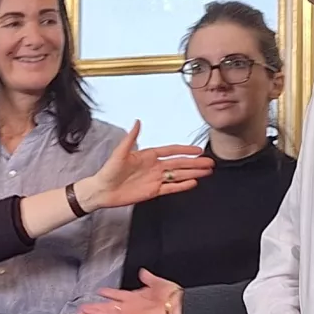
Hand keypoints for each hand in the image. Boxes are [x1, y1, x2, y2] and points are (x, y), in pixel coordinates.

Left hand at [73, 122, 213, 210]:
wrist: (102, 190)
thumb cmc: (109, 171)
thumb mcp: (120, 153)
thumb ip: (131, 138)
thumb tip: (137, 121)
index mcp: (148, 155)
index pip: (171, 151)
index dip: (185, 150)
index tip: (199, 150)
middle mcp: (154, 166)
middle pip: (179, 164)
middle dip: (195, 163)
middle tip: (210, 163)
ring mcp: (155, 179)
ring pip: (178, 175)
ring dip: (193, 173)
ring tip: (207, 172)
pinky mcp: (153, 191)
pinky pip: (170, 188)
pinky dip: (182, 186)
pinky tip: (193, 183)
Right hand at [79, 269, 182, 313]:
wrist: (178, 305)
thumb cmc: (171, 295)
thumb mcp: (157, 282)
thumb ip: (148, 278)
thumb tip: (143, 272)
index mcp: (137, 297)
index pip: (119, 296)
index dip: (109, 294)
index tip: (99, 292)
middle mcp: (131, 306)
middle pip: (109, 307)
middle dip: (96, 307)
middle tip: (83, 308)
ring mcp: (129, 313)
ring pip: (108, 313)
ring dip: (95, 312)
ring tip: (81, 312)